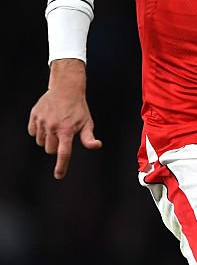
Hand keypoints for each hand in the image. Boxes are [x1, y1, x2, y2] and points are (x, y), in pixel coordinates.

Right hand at [27, 61, 101, 178]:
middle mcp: (53, 127)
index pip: (64, 153)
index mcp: (67, 130)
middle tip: (63, 136)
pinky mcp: (34, 116)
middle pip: (51, 150)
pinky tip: (46, 124)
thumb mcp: (87, 123)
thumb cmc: (78, 108)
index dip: (61, 166)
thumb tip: (96, 145)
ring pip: (41, 143)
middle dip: (57, 147)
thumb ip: (89, 138)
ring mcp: (42, 121)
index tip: (59, 176)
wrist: (66, 89)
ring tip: (55, 128)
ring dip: (48, 140)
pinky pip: (33, 133)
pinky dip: (38, 132)